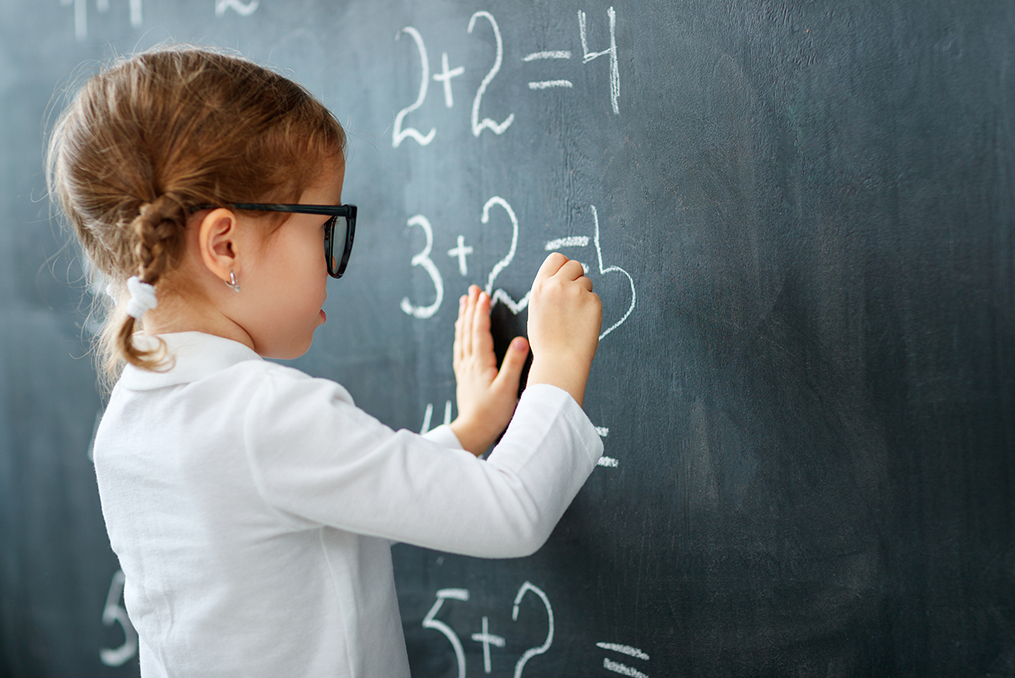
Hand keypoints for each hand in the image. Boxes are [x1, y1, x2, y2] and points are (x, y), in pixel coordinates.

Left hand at [449, 286, 529, 455]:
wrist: (473, 431)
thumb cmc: (492, 414)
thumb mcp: (508, 389)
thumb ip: (513, 364)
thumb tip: (521, 340)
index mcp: (481, 363)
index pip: (480, 331)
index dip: (481, 311)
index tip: (484, 294)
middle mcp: (470, 363)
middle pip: (468, 329)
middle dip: (471, 308)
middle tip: (473, 290)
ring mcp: (465, 369)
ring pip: (462, 337)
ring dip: (464, 317)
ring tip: (464, 302)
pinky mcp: (464, 376)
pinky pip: (459, 348)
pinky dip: (460, 334)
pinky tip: (460, 329)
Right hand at [525, 253, 601, 406]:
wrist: (560, 360)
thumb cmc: (547, 341)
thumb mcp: (537, 310)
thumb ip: (548, 291)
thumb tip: (561, 278)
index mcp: (540, 286)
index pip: (556, 258)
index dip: (563, 266)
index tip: (566, 276)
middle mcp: (557, 285)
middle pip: (575, 265)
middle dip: (577, 277)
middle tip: (575, 297)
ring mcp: (576, 292)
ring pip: (587, 282)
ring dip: (584, 294)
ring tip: (575, 317)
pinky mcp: (593, 301)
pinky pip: (595, 298)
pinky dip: (592, 309)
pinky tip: (583, 324)